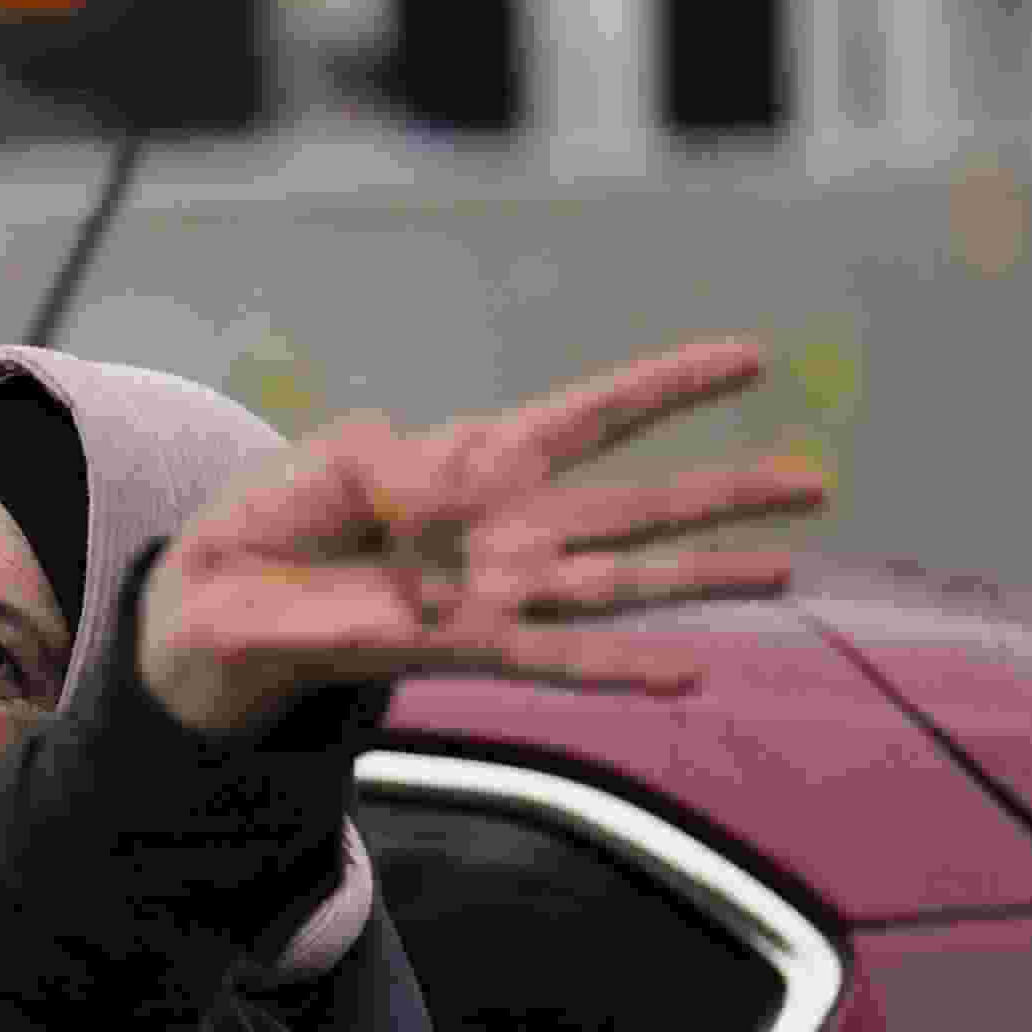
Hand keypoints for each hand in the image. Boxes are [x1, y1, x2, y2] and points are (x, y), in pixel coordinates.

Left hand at [135, 338, 828, 740]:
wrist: (216, 600)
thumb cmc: (277, 517)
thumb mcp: (331, 457)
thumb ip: (394, 459)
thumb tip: (445, 489)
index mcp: (480, 458)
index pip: (592, 416)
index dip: (668, 387)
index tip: (749, 359)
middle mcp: (510, 527)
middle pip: (636, 505)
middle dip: (726, 493)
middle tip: (815, 482)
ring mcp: (497, 590)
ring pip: (621, 582)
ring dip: (703, 578)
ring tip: (788, 570)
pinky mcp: (466, 646)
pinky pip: (558, 657)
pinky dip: (620, 666)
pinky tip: (690, 673)